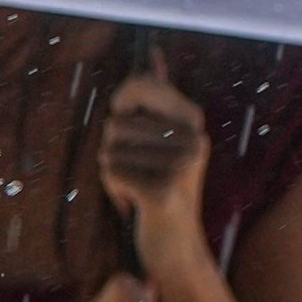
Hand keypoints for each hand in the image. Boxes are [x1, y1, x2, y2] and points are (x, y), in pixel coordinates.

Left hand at [96, 71, 208, 257]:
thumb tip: (153, 53)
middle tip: (141, 174)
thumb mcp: (162, 139)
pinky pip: (110, 173)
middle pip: (115, 122)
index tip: (129, 124)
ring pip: (109, 149)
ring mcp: (181, 167)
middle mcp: (193, 140)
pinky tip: (137, 205)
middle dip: (115, 150)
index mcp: (193, 122)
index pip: (138, 84)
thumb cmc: (159, 187)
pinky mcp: (163, 192)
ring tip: (139, 189)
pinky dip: (114, 191)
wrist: (177, 249)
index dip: (121, 104)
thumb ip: (159, 97)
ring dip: (114, 173)